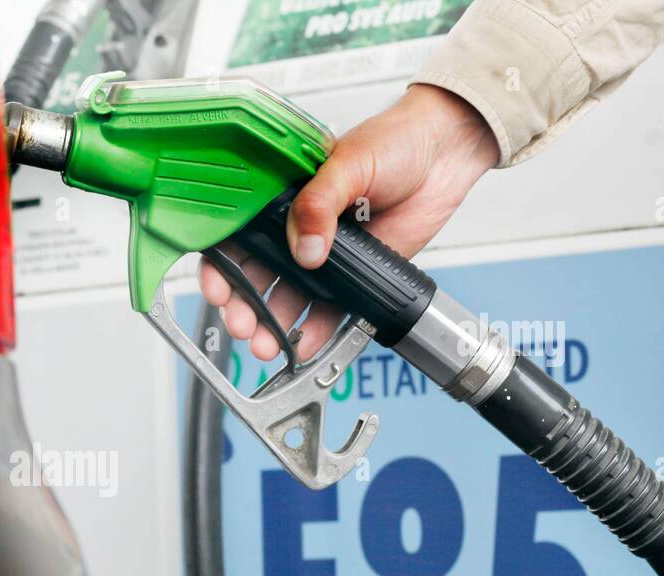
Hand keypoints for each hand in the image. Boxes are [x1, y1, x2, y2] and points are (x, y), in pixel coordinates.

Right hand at [198, 83, 499, 361]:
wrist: (444, 155)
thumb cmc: (394, 142)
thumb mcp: (348, 163)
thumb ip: (319, 204)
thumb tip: (305, 249)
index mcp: (282, 197)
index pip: (239, 235)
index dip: (222, 265)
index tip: (219, 289)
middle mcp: (295, 229)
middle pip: (256, 276)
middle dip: (244, 305)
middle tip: (242, 324)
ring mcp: (323, 255)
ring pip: (286, 297)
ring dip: (271, 325)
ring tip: (264, 345)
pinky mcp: (352, 275)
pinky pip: (328, 309)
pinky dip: (314, 330)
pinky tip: (301, 345)